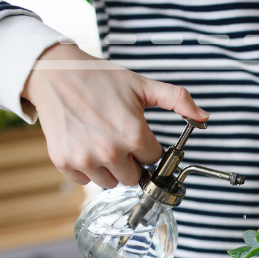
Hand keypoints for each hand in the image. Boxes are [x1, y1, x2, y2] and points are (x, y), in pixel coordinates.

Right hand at [21, 43, 208, 188]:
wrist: (54, 74)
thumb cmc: (99, 78)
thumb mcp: (142, 85)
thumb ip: (177, 100)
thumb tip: (204, 117)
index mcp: (133, 134)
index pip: (153, 158)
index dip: (146, 145)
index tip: (134, 132)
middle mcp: (110, 151)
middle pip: (134, 177)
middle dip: (130, 160)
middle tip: (117, 137)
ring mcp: (85, 159)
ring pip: (110, 182)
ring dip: (110, 168)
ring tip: (100, 141)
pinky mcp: (64, 163)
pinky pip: (85, 181)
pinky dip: (86, 169)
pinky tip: (83, 145)